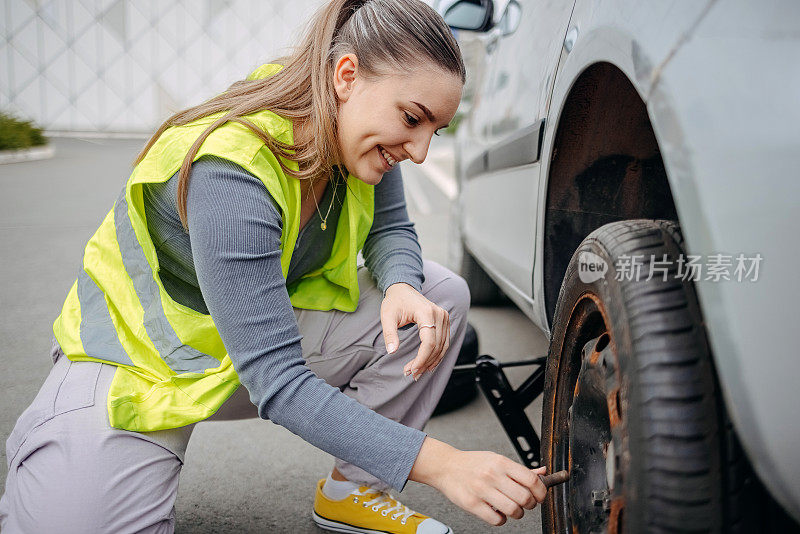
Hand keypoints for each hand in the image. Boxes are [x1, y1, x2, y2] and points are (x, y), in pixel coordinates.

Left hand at [380, 283, 449, 379]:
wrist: (402, 289)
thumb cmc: (394, 302)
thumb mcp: (387, 317)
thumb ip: (389, 334)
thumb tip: (391, 351)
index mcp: (426, 312)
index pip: (429, 342)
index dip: (421, 359)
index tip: (411, 369)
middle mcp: (439, 314)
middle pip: (437, 346)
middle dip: (424, 363)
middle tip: (412, 374)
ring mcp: (443, 317)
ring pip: (443, 346)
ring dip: (432, 361)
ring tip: (418, 372)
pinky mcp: (444, 321)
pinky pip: (444, 342)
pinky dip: (437, 355)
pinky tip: (428, 364)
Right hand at [409, 438, 547, 525]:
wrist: (446, 466)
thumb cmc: (473, 464)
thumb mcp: (497, 460)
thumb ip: (520, 469)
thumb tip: (543, 473)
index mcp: (501, 462)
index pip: (531, 480)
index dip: (541, 491)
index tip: (540, 496)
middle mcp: (492, 475)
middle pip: (524, 497)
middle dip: (530, 504)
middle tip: (526, 503)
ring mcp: (482, 490)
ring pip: (513, 510)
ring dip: (517, 513)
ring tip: (512, 509)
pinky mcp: (472, 504)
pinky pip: (496, 520)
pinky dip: (501, 520)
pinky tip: (497, 512)